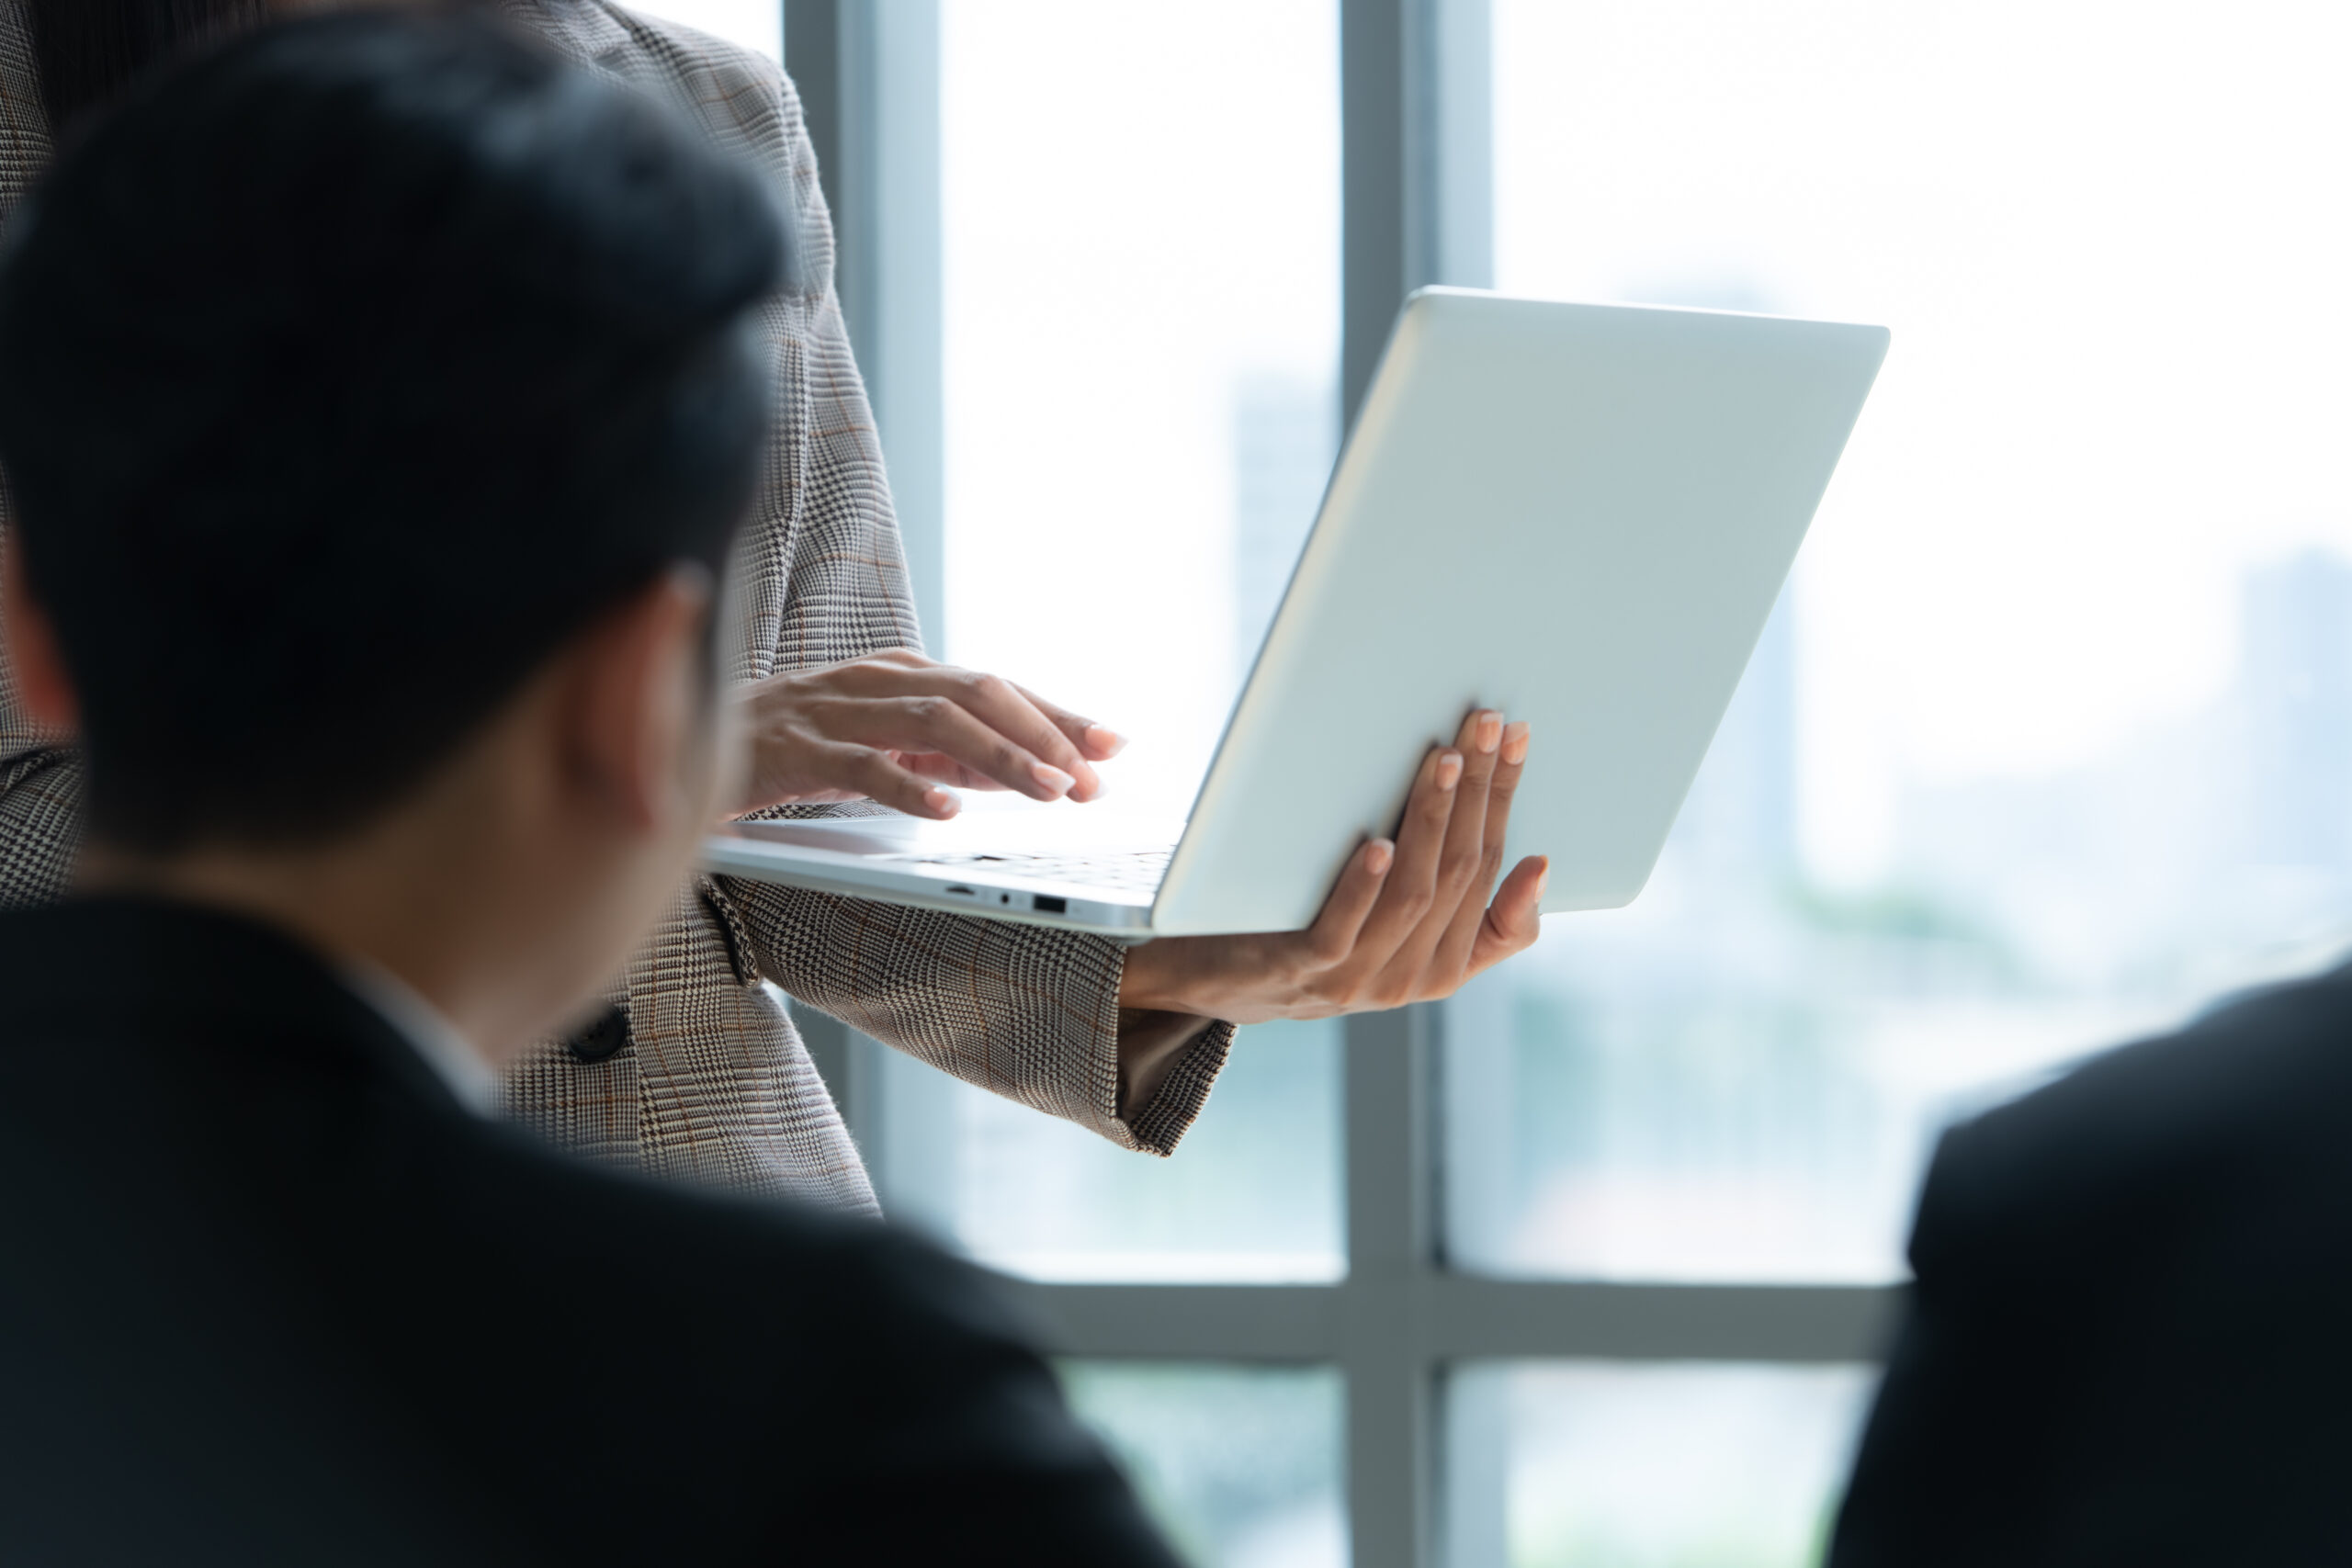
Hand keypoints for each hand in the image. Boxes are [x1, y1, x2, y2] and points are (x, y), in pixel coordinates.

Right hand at [731, 649, 1125, 818]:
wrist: (681, 739)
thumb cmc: (793, 745)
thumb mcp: (882, 742)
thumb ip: (946, 751)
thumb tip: (1022, 769)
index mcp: (902, 673)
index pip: (997, 688)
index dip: (1059, 714)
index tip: (1114, 744)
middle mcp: (875, 680)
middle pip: (977, 694)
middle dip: (1043, 734)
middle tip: (1090, 776)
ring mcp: (833, 709)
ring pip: (933, 721)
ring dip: (999, 757)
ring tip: (1045, 790)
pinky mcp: (795, 747)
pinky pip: (860, 764)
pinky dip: (908, 785)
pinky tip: (946, 808)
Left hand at [1118, 710, 1545, 1025]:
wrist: (1213, 983)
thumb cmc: (1315, 935)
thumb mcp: (1400, 933)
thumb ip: (1473, 915)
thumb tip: (1537, 865)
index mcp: (1442, 966)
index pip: (1488, 869)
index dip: (1505, 799)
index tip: (1515, 736)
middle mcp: (1404, 979)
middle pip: (1457, 874)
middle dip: (1477, 793)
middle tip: (1483, 725)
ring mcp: (1352, 979)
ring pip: (1411, 896)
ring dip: (1429, 823)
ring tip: (1442, 763)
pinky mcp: (1298, 971)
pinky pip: (1340, 929)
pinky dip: (1363, 885)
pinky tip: (1377, 841)